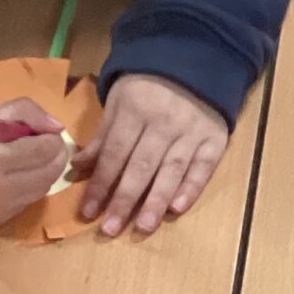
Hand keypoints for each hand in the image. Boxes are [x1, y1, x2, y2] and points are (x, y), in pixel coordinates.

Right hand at [0, 96, 69, 228]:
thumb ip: (23, 113)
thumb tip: (57, 127)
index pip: (43, 150)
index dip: (50, 138)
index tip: (45, 131)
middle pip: (48, 174)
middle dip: (53, 156)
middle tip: (44, 143)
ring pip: (41, 191)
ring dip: (43, 173)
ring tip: (30, 158)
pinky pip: (24, 204)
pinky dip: (28, 189)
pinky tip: (15, 176)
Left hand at [79, 74, 228, 236]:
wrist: (195, 63)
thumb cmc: (148, 87)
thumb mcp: (119, 102)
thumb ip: (103, 136)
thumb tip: (78, 167)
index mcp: (135, 112)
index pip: (114, 154)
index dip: (100, 183)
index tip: (88, 212)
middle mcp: (164, 123)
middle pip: (141, 166)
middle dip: (124, 199)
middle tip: (110, 230)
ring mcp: (192, 132)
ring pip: (171, 170)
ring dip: (156, 200)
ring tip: (143, 226)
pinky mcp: (215, 139)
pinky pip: (204, 167)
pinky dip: (192, 187)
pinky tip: (177, 208)